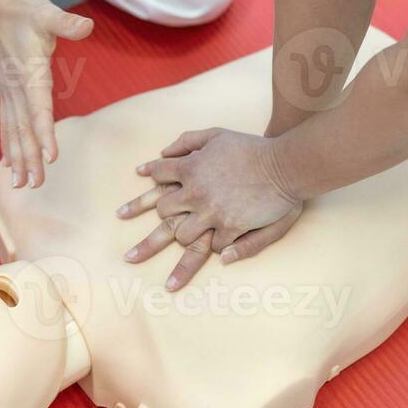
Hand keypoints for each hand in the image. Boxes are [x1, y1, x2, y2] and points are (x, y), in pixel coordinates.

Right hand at [0, 0, 93, 188]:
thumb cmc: (27, 12)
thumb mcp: (48, 13)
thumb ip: (66, 23)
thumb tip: (86, 26)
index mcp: (30, 74)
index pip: (39, 108)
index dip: (44, 133)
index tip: (50, 156)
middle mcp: (17, 89)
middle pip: (23, 128)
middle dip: (29, 157)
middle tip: (34, 184)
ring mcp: (9, 94)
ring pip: (12, 131)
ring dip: (16, 158)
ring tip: (20, 184)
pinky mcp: (7, 94)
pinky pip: (6, 125)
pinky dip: (7, 146)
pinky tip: (8, 165)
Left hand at [115, 129, 303, 288]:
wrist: (283, 164)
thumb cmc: (250, 148)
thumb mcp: (216, 134)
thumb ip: (188, 141)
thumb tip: (163, 151)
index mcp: (191, 169)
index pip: (158, 178)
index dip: (144, 190)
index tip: (124, 209)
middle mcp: (196, 192)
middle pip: (164, 214)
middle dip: (155, 230)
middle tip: (133, 254)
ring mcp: (213, 212)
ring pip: (183, 236)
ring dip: (181, 245)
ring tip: (171, 273)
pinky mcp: (232, 227)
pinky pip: (214, 246)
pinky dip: (213, 250)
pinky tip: (213, 257)